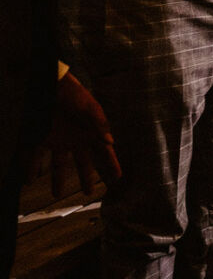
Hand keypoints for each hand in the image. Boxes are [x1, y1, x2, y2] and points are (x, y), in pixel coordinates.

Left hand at [36, 72, 120, 197]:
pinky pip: (34, 156)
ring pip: (58, 165)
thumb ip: (99, 125)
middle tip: (89, 193)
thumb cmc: (74, 94)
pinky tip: (28, 180)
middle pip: (82, 163)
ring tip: (56, 194)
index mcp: (90, 133)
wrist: (51, 84)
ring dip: (57, 179)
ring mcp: (57, 140)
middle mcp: (75, 140)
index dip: (111, 165)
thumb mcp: (90, 108)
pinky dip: (31, 168)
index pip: (104, 152)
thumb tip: (110, 143)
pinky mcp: (40, 138)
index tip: (118, 178)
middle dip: (86, 178)